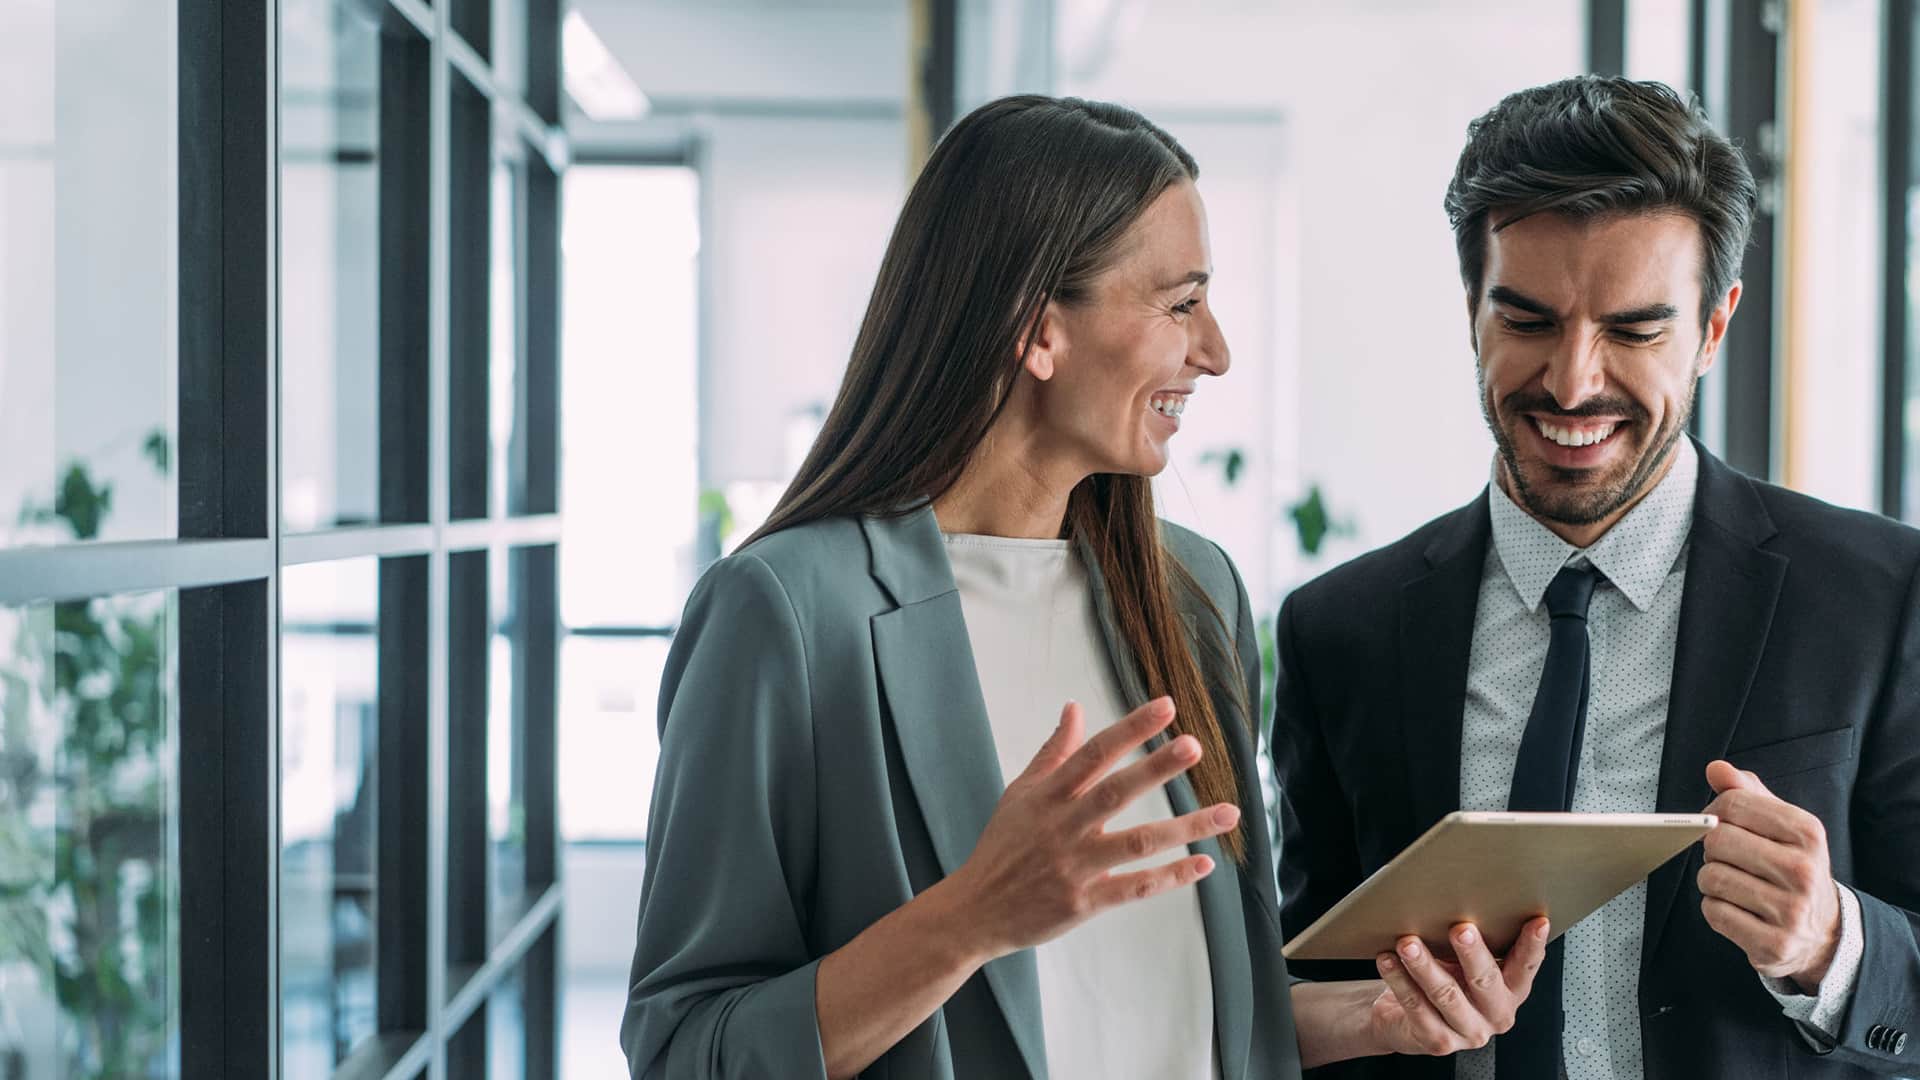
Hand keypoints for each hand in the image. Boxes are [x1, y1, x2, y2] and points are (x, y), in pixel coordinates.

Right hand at [944, 697, 1238, 961]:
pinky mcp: (1084, 903)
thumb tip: (1075, 708)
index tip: (1167, 707)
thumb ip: (1053, 751)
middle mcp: (1063, 827)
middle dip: (1157, 767)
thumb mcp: (1019, 794)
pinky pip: (1135, 888)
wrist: (975, 911)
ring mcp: (1075, 866)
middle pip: (1116, 792)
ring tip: (1228, 812)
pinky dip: (1171, 876)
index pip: (1094, 752)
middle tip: (1194, 746)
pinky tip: (1203, 863)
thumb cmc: (1001, 847)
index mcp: (1048, 795)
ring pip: (1138, 842)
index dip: (1131, 728)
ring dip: (1186, 827)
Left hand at [1368, 918, 1549, 1055]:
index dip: (1533, 945)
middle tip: (1460, 928)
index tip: (1536, 921)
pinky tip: (1388, 960)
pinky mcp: (1438, 1041)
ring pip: (1446, 995)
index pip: (1526, 967)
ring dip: (1424, 965)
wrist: (1404, 1021)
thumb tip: (1462, 900)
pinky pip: (1416, 1007)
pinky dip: (1400, 980)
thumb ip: (1473, 943)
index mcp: (1510, 992)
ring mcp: (1468, 1031)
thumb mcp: (1462, 963)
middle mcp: (1495, 1014)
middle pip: (1485, 981)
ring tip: (1408, 943)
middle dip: (1472, 953)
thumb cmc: (1442, 981)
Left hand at [1700, 760, 1840, 991]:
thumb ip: (1748, 793)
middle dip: (1711, 847)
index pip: (1734, 804)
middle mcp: (1804, 871)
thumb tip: (1716, 769)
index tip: (1718, 821)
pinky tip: (1737, 908)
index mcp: (1808, 833)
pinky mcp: (1772, 944)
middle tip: (1727, 857)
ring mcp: (1790, 912)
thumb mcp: (1782, 826)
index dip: (1714, 811)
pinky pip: (1713, 912)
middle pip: (1717, 840)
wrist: (1824, 932)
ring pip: (1711, 877)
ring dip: (1711, 879)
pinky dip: (1715, 908)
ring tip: (1733, 883)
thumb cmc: (1792, 867)